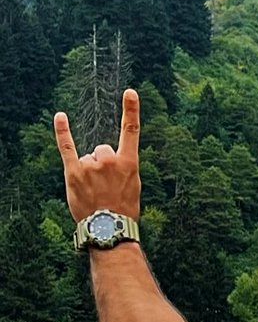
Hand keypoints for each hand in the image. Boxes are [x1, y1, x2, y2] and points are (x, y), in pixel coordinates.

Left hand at [54, 89, 141, 221]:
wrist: (108, 229)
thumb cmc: (122, 210)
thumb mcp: (133, 187)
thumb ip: (123, 167)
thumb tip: (105, 157)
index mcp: (129, 164)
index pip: (131, 131)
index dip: (131, 110)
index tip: (129, 91)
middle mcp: (110, 161)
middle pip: (102, 150)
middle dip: (102, 165)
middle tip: (105, 187)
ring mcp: (91, 166)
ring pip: (87, 158)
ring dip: (88, 172)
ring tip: (93, 192)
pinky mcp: (74, 172)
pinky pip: (67, 146)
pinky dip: (63, 130)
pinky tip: (60, 116)